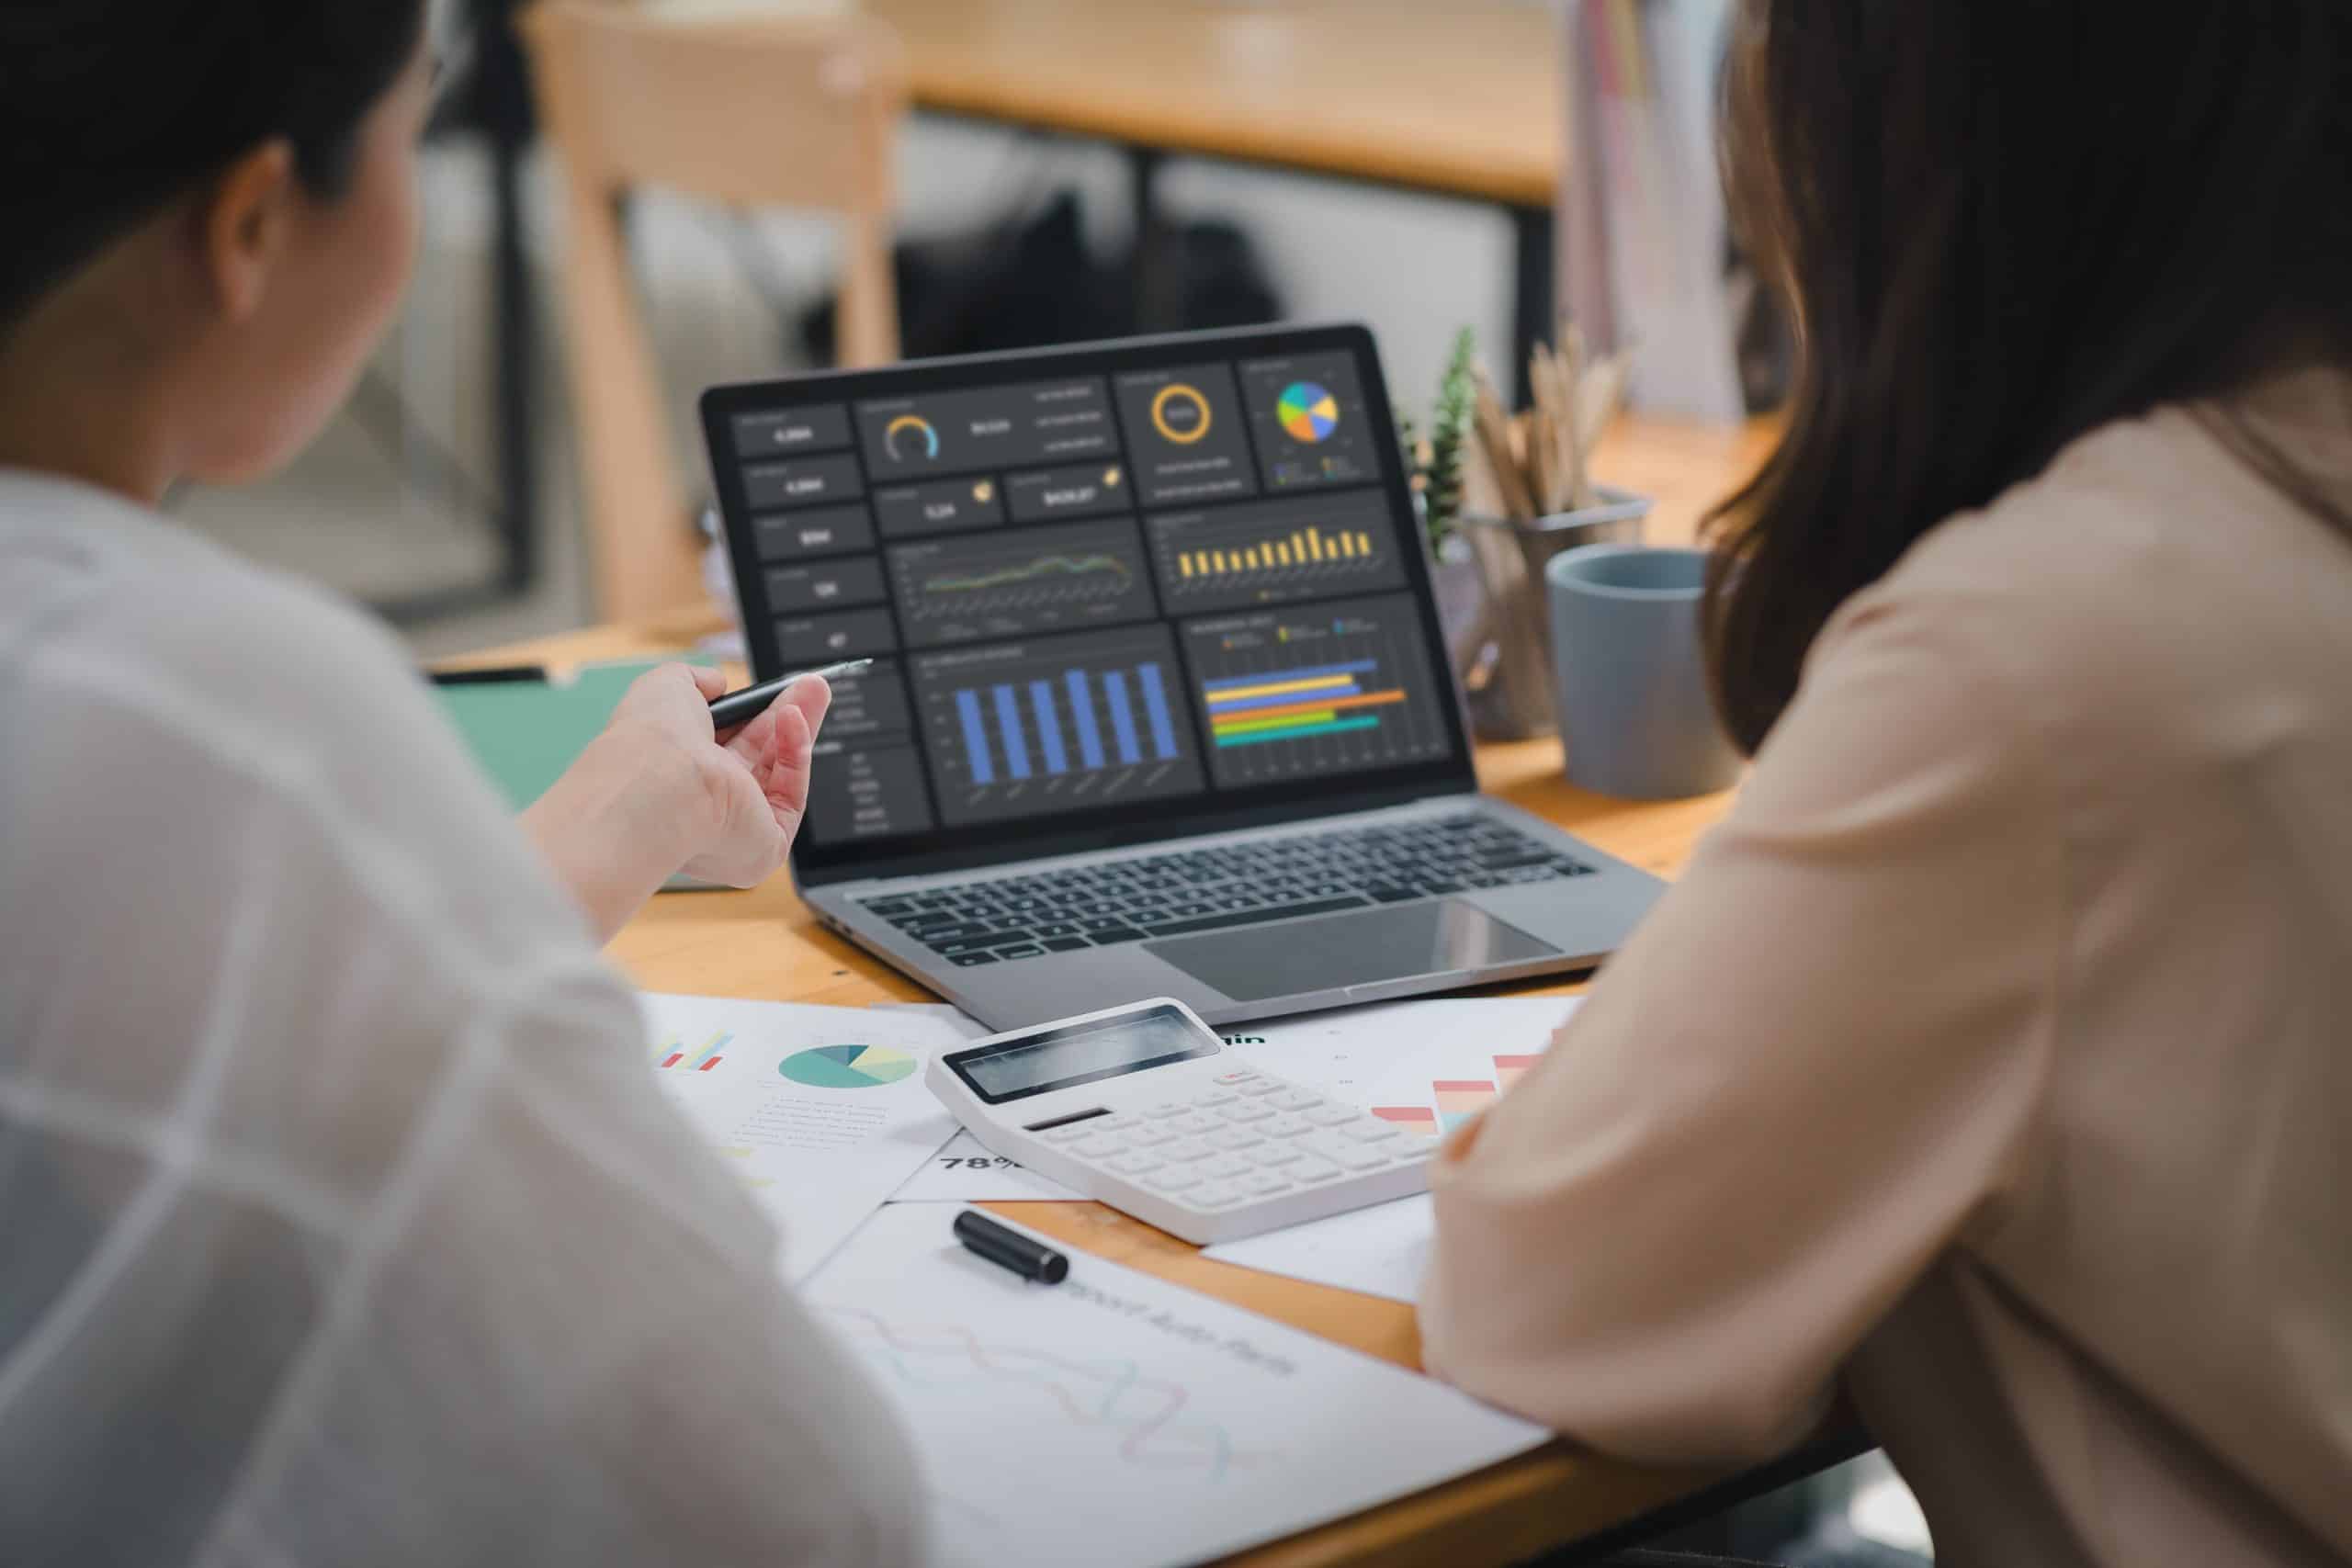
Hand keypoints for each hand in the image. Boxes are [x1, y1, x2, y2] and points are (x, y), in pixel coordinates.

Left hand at [606, 663, 832, 888]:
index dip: (748, 715)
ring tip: (814, 690)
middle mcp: (702, 807)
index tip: (768, 690)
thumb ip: (696, 681)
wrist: (658, 783)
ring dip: (798, 729)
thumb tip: (718, 682)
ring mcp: (734, 829)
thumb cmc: (650, 739)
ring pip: (779, 773)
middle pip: (757, 757)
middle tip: (809, 686)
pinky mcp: (764, 846)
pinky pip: (790, 796)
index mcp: (674, 778)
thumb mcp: (667, 687)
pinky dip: (796, 755)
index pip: (720, 747)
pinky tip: (794, 720)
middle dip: (784, 717)